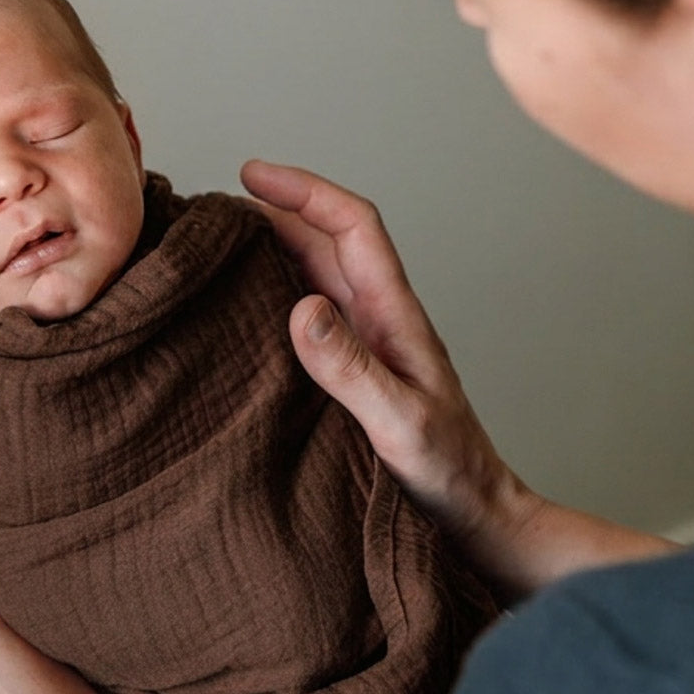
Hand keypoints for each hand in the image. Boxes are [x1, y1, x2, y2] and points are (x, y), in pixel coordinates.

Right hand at [240, 160, 534, 567]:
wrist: (479, 519)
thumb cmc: (450, 477)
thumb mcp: (399, 425)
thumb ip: (351, 370)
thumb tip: (302, 305)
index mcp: (396, 316)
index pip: (353, 226)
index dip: (304, 191)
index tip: (251, 174)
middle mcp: (382, 319)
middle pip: (331, 240)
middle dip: (278, 209)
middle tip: (215, 208)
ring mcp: (371, 344)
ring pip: (319, 273)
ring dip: (273, 248)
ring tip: (219, 246)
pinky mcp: (358, 372)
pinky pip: (313, 314)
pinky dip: (275, 294)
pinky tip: (246, 313)